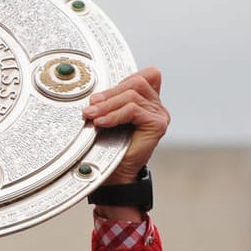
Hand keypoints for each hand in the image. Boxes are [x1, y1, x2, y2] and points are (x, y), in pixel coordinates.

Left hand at [82, 67, 167, 185]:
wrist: (116, 175)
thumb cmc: (111, 147)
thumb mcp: (110, 116)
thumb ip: (111, 100)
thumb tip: (96, 91)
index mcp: (149, 101)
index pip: (143, 75)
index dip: (122, 79)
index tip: (100, 95)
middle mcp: (157, 107)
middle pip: (136, 83)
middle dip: (109, 93)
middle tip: (91, 105)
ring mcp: (159, 115)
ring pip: (132, 95)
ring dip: (108, 105)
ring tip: (93, 115)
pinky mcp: (157, 124)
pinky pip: (133, 110)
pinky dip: (114, 115)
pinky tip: (102, 122)